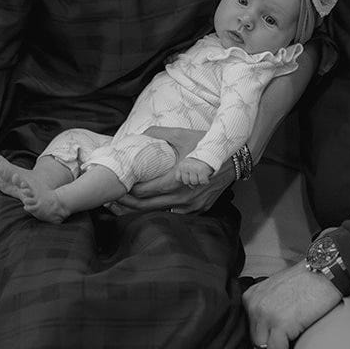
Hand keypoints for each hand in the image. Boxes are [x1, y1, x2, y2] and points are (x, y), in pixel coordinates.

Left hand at [117, 126, 232, 213]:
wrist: (234, 157)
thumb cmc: (206, 144)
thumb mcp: (181, 134)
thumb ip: (158, 134)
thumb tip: (138, 136)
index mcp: (176, 179)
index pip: (143, 192)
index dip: (127, 191)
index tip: (117, 186)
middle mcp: (183, 197)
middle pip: (146, 207)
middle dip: (128, 203)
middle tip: (115, 198)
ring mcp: (192, 206)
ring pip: (159, 213)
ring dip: (143, 209)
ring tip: (127, 203)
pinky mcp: (199, 209)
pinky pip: (175, 215)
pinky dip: (161, 211)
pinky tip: (152, 205)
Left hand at [176, 156, 212, 186]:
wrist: (209, 156)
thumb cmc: (197, 165)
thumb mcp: (188, 168)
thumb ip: (185, 177)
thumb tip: (191, 187)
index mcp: (181, 165)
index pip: (178, 178)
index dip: (184, 178)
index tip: (189, 173)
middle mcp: (186, 166)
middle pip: (186, 182)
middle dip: (191, 180)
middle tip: (196, 174)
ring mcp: (194, 168)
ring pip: (194, 182)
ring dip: (199, 180)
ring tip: (201, 174)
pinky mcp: (202, 170)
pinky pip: (202, 182)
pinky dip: (205, 181)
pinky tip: (206, 176)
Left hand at [243, 263, 342, 348]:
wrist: (326, 272)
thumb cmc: (309, 282)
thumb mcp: (278, 290)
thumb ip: (269, 306)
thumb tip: (270, 332)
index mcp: (251, 297)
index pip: (250, 329)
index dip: (265, 339)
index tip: (278, 344)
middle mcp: (254, 305)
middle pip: (254, 341)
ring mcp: (265, 314)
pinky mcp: (280, 324)